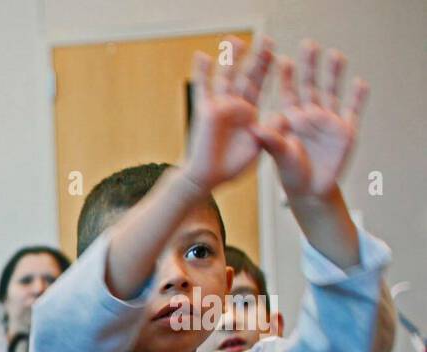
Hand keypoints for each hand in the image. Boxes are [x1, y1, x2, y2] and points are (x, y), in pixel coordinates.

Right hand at [183, 36, 274, 190]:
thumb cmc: (231, 166)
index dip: (267, 67)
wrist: (208, 178)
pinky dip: (202, 73)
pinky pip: (203, 88)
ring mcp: (219, 106)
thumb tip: (286, 115)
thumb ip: (273, 131)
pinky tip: (203, 56)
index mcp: (248, 112)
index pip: (259, 84)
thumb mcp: (260, 147)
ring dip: (230, 59)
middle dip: (254, 57)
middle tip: (264, 38)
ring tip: (234, 39)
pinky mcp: (205, 111)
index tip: (276, 51)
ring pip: (226, 77)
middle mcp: (233, 105)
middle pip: (245, 75)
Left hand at [254, 41, 367, 199]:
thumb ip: (270, 141)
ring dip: (334, 74)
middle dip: (309, 66)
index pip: (288, 92)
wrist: (310, 190)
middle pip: (311, 85)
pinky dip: (357, 98)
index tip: (280, 59)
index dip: (285, 76)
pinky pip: (353, 110)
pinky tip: (360, 82)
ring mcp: (329, 120)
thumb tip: (256, 129)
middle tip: (308, 45)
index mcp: (291, 118)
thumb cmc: (290, 172)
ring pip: (332, 92)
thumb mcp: (279, 156)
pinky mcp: (346, 130)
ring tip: (335, 55)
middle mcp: (310, 114)